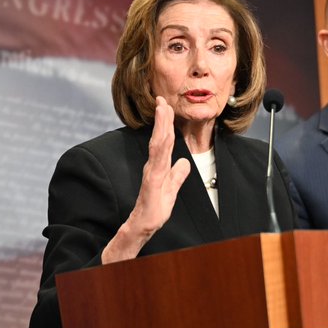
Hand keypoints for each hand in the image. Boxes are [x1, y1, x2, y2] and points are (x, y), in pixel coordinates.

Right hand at [102, 97, 190, 263]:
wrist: (143, 228)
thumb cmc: (154, 211)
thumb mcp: (171, 191)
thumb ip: (177, 177)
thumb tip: (184, 163)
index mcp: (159, 167)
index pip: (163, 141)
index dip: (165, 124)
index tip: (166, 106)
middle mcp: (154, 166)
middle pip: (160, 138)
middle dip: (162, 118)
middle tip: (162, 99)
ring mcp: (152, 173)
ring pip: (158, 145)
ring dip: (161, 126)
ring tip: (162, 109)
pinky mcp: (152, 182)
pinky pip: (157, 160)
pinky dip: (160, 145)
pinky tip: (162, 134)